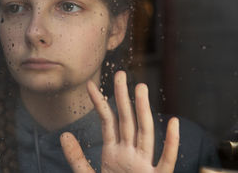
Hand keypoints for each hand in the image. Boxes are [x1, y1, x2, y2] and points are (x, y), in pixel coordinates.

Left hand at [60, 71, 179, 172]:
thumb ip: (76, 158)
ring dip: (143, 111)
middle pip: (126, 121)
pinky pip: (165, 161)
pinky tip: (173, 123)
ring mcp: (143, 165)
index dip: (99, 103)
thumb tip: (64, 133)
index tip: (90, 86)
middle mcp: (130, 154)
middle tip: (120, 74)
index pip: (107, 122)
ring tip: (140, 88)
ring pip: (144, 133)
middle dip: (123, 98)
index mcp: (114, 153)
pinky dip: (170, 144)